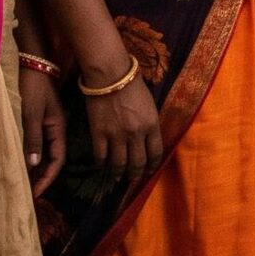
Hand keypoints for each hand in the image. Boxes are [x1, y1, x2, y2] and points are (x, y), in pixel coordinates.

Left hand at [19, 66, 65, 195]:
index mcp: (57, 128)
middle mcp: (53, 129)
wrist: (31, 63)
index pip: (57, 160)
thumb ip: (32, 138)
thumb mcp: (31, 113)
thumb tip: (33, 165)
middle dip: (41, 177)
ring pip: (42, 153)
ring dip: (34, 168)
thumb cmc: (32, 87)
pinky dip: (28, 156)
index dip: (47, 178)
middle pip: (50, 159)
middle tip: (27, 194)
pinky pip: (34, 144)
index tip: (35, 194)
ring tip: (22, 183)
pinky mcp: (35, 120)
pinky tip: (18, 163)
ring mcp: (45, 124)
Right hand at [79, 60, 161, 182]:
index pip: (156, 152)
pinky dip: (101, 164)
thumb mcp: (150, 105)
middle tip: (133, 180)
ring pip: (119, 163)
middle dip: (136, 174)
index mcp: (152, 124)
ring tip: (117, 177)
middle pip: (138, 162)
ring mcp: (117, 135)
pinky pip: (101, 155)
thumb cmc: (132, 85)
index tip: (149, 171)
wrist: (110, 75)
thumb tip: (147, 138)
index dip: (153, 165)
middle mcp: (136, 134)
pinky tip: (101, 166)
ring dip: (119, 173)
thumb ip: (150, 123)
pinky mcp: (99, 133)